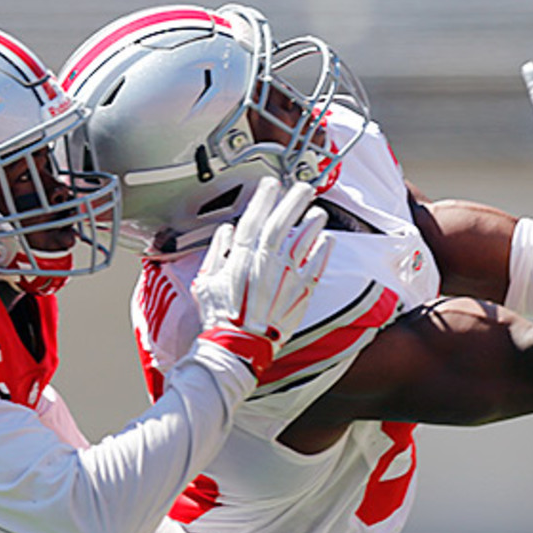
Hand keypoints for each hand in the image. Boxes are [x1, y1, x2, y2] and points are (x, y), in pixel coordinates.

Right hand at [192, 177, 331, 375]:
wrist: (239, 347)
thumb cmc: (220, 318)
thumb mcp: (205, 282)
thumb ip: (216, 254)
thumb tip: (225, 234)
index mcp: (240, 258)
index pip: (254, 219)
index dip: (263, 198)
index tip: (271, 184)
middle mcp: (265, 262)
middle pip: (282, 223)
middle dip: (294, 201)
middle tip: (304, 187)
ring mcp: (286, 276)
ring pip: (303, 240)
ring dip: (312, 222)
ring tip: (318, 211)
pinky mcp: (301, 292)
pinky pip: (317, 265)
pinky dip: (323, 250)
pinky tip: (327, 239)